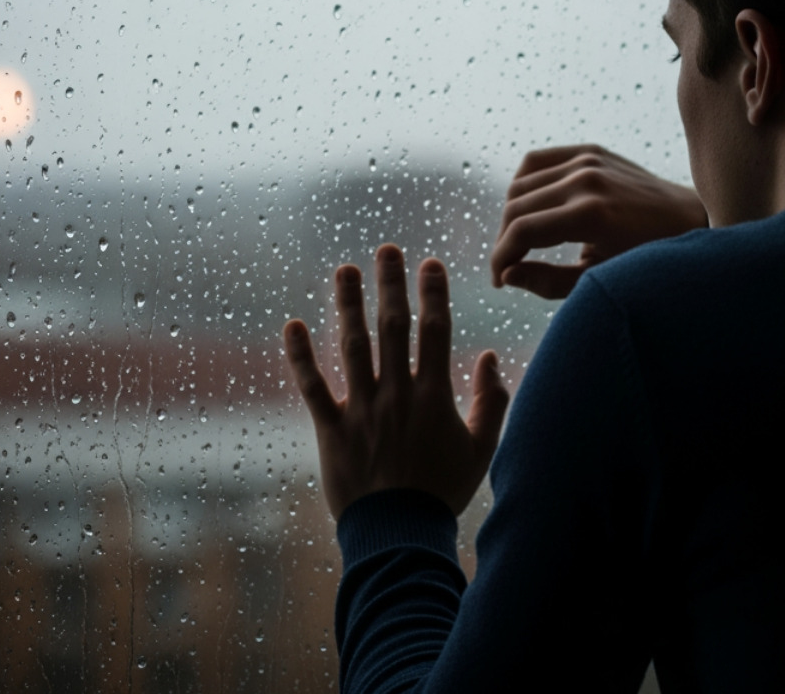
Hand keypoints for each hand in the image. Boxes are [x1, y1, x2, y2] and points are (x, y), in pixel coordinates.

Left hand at [283, 244, 510, 519]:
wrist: (400, 535)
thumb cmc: (443, 493)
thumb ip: (492, 402)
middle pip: (392, 328)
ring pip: (352, 347)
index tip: (429, 263)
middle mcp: (396, 395)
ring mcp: (361, 410)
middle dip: (390, 285)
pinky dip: (300, 356)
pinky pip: (312, 387)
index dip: (433, 293)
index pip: (434, 332)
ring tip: (345, 270)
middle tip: (387, 249)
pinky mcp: (331, 430)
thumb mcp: (482, 450)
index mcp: (433, 397)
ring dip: (347, 305)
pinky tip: (292, 325)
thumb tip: (490, 358)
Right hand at [491, 144, 707, 298]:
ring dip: (510, 214)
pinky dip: (524, 183)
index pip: (522, 231)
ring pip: (520, 183)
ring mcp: (588, 159)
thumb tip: (507, 275)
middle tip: (507, 265)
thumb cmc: (648, 258)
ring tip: (518, 240)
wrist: (689, 220)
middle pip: (515, 207)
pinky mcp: (591, 150)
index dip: (501, 258)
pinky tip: (529, 207)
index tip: (499, 280)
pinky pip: (538, 161)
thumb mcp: (599, 277)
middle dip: (503, 240)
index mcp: (590, 215)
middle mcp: (586, 180)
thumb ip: (549, 280)